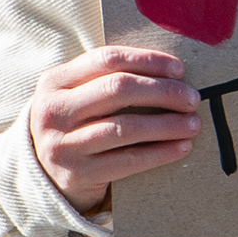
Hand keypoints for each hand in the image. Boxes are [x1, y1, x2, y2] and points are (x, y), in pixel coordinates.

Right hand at [26, 43, 201, 212]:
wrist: (44, 177)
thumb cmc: (75, 127)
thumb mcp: (76, 97)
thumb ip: (107, 79)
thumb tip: (172, 72)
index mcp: (54, 81)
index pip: (107, 59)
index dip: (148, 61)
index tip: (179, 69)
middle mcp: (53, 111)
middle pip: (118, 90)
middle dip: (163, 91)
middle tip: (192, 98)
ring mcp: (62, 144)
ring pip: (126, 127)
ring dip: (167, 124)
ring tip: (193, 124)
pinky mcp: (77, 174)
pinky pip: (129, 160)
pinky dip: (160, 152)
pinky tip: (182, 147)